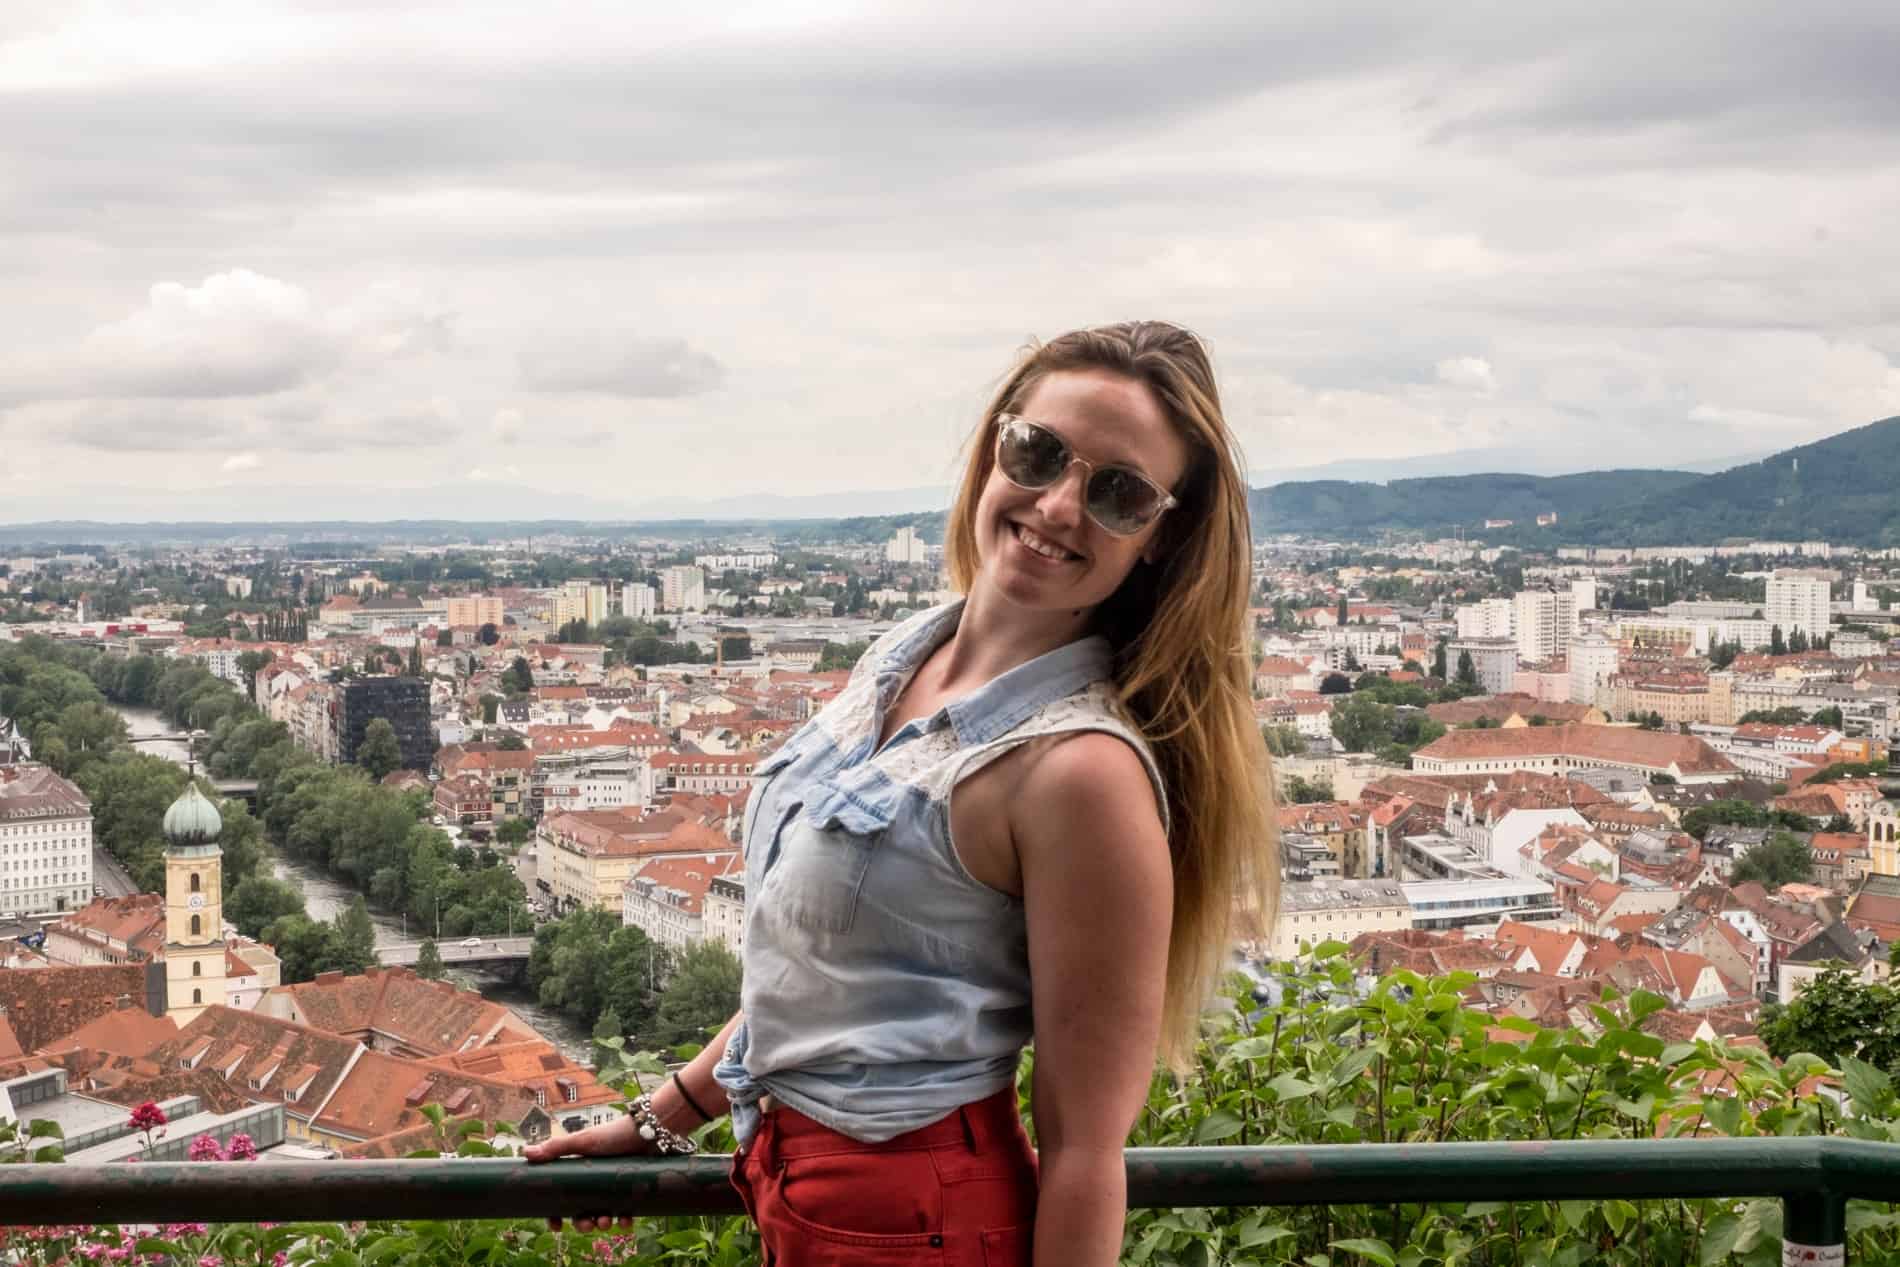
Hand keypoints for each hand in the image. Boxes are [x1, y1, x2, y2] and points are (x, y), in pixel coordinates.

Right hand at [523, 1117, 644, 1232]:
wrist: (650, 1129)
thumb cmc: (614, 1133)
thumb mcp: (584, 1141)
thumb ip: (557, 1148)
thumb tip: (525, 1152)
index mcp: (579, 1173)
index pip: (562, 1199)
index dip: (557, 1214)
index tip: (556, 1225)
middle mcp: (595, 1182)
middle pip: (582, 1211)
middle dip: (582, 1223)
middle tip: (587, 1224)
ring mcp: (614, 1188)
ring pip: (603, 1215)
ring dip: (602, 1224)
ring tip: (606, 1221)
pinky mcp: (632, 1192)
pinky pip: (626, 1212)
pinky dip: (625, 1220)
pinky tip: (625, 1221)